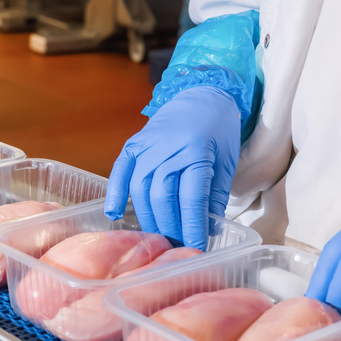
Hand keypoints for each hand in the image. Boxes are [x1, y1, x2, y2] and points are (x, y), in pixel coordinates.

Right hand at [104, 86, 240, 249]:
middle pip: (162, 196)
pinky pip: (120, 171)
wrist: (202, 94)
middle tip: (177, 247)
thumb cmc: (218, 130)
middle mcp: (168, 148)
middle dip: (169, 227)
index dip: (193, 226)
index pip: (192, 198)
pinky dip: (115, 193)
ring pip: (140, 189)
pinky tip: (114, 214)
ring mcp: (147, 145)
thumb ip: (215, 196)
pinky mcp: (134, 144)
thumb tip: (208, 230)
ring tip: (157, 236)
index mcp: (196, 151)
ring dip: (147, 217)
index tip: (197, 247)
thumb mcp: (226, 162)